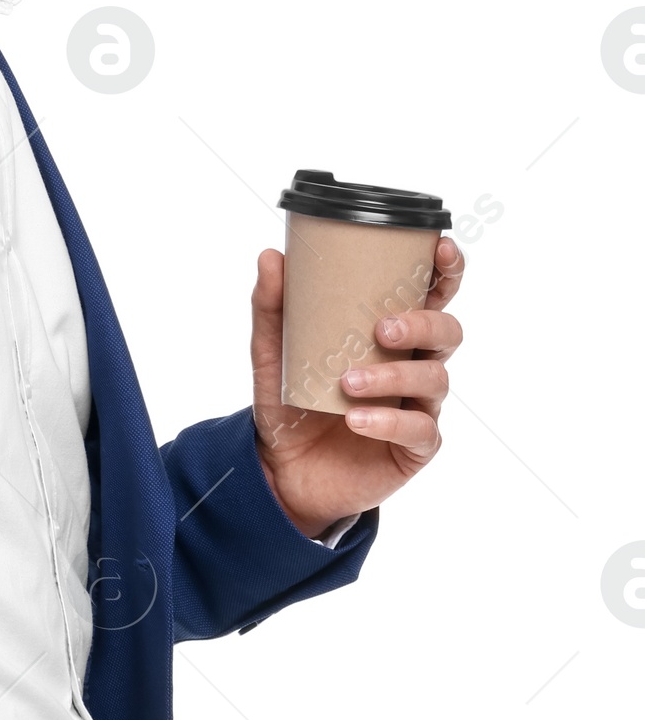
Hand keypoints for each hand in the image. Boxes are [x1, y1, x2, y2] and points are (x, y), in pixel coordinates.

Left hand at [250, 236, 464, 537]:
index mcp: (390, 335)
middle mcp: (412, 365)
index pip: (432, 295)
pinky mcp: (414, 448)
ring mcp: (418, 406)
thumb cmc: (289, 403)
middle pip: (447, 332)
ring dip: (393, 376)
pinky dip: (388, 421)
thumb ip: (273, 308)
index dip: (446, 271)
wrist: (280, 470)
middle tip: (380, 329)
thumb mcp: (273, 353)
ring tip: (348, 382)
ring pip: (435, 379)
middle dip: (422, 324)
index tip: (440, 250)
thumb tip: (271, 256)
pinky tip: (356, 420)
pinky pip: (419, 430)